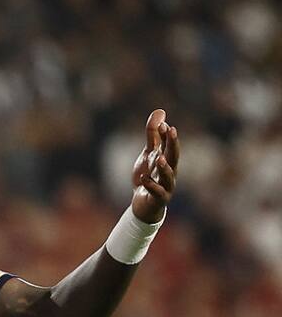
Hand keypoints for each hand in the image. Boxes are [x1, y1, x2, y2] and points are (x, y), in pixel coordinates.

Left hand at [130, 109, 179, 223]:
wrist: (143, 205)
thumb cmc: (149, 177)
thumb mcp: (148, 154)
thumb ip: (152, 134)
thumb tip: (161, 111)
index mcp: (167, 159)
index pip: (169, 145)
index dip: (167, 134)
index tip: (164, 124)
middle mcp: (169, 171)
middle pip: (174, 156)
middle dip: (173, 143)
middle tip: (171, 130)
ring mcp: (166, 186)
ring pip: (169, 176)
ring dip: (165, 166)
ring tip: (159, 157)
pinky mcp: (158, 198)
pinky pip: (157, 192)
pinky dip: (151, 185)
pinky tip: (144, 177)